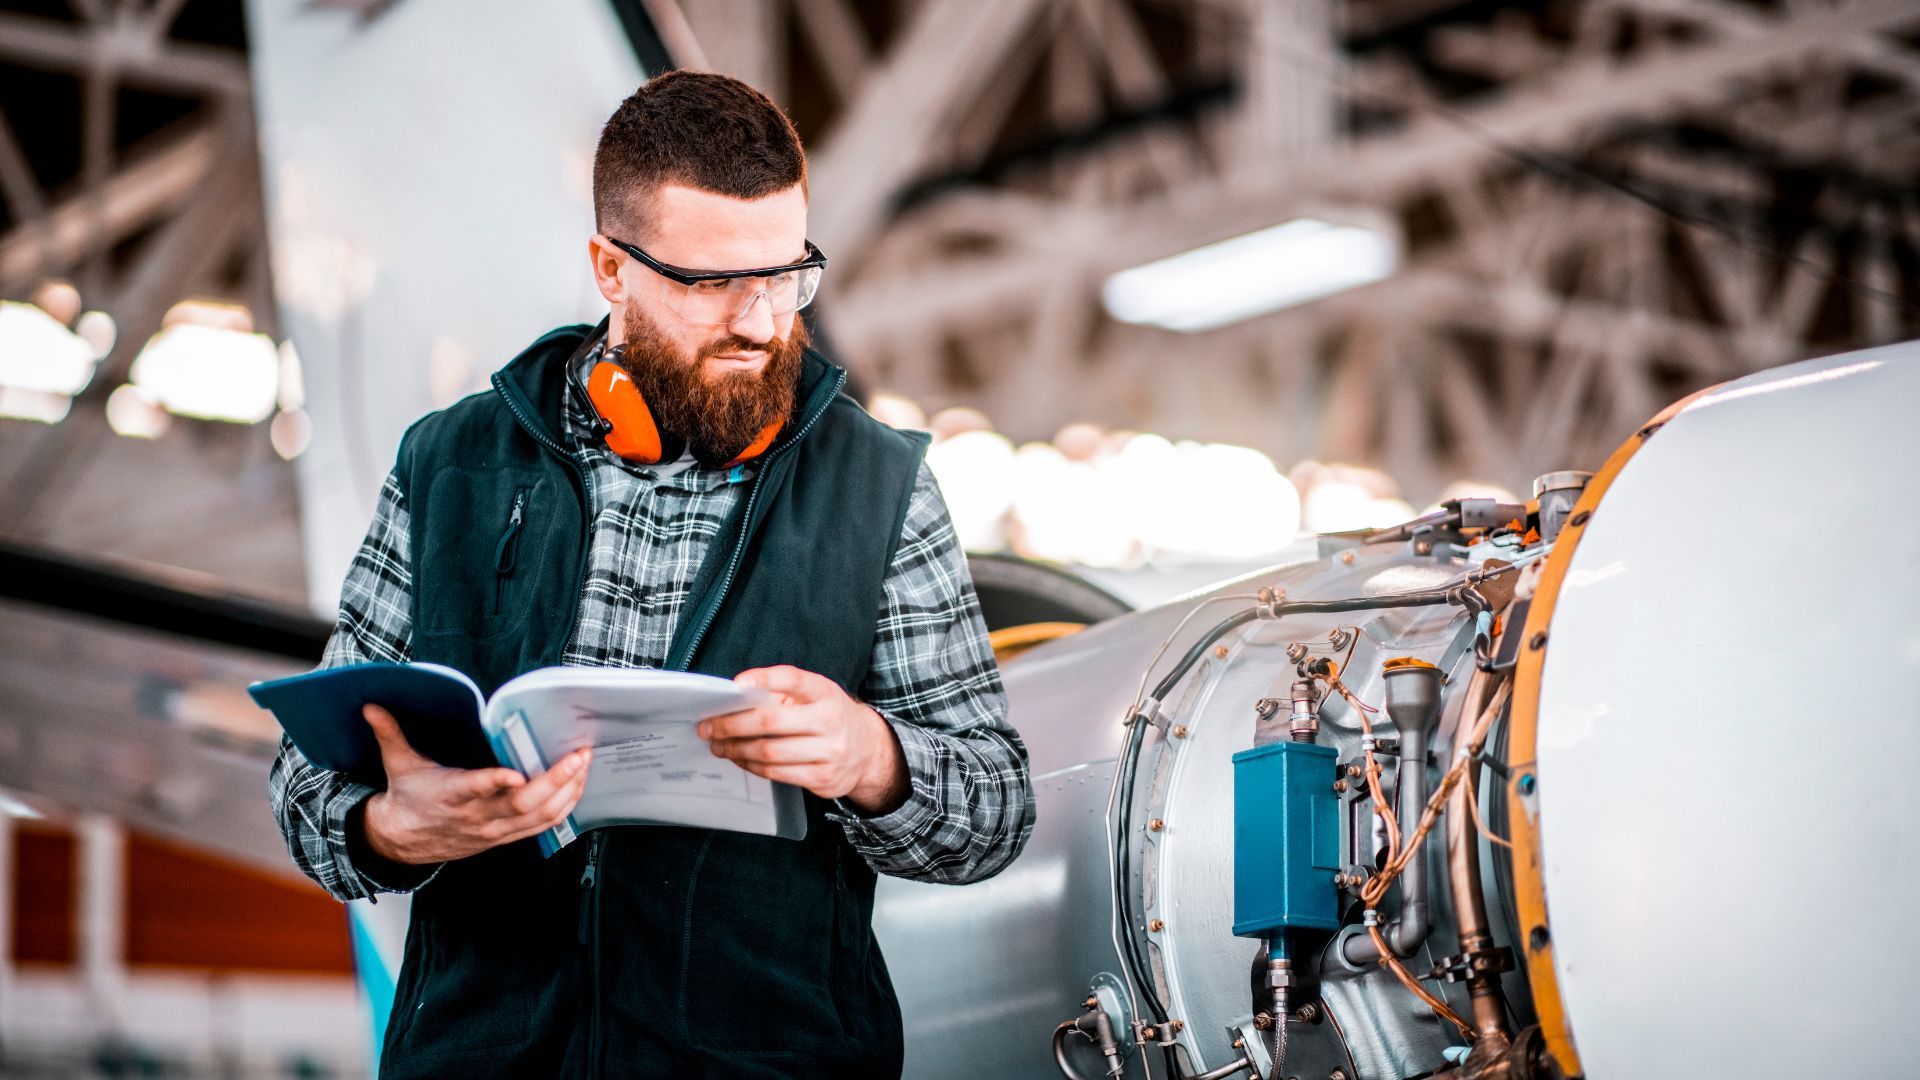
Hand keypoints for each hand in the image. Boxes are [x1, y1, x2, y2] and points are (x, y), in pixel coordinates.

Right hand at [358, 704, 591, 864]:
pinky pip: (544, 825)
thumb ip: (389, 733)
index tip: (516, 773)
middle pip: (523, 804)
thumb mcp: (397, 764)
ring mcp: (495, 830)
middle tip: (578, 755)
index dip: (496, 783)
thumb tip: (370, 706)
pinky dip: (565, 807)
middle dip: (556, 780)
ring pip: (540, 816)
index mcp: (451, 794)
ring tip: (586, 764)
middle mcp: (478, 816)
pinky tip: (578, 786)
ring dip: (568, 791)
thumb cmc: (407, 797)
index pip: (476, 789)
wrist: (402, 841)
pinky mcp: (506, 837)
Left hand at [698, 666, 908, 814]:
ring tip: (719, 746)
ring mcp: (829, 752)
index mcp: (825, 692)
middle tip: (708, 727)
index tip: (736, 685)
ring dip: (735, 750)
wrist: (868, 750)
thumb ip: (781, 692)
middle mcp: (830, 720)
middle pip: (770, 722)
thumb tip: (735, 699)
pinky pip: (776, 773)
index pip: (792, 679)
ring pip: (768, 752)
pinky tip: (740, 759)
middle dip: (731, 725)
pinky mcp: (823, 778)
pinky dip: (751, 766)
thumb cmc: (828, 717)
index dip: (762, 679)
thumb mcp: (815, 695)